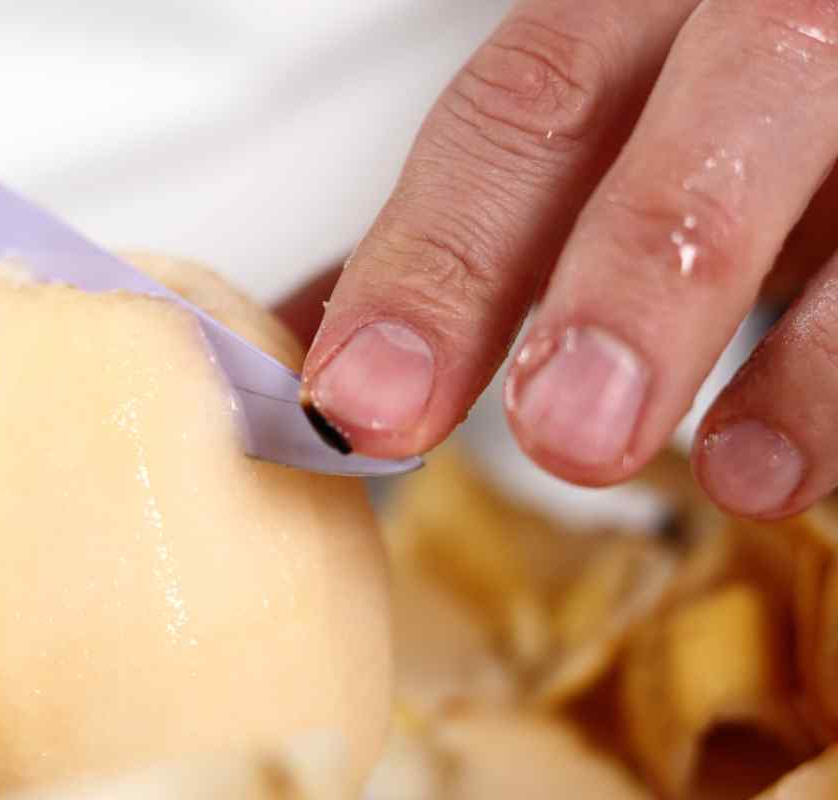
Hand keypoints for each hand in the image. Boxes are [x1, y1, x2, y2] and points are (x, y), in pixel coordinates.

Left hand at [300, 0, 837, 519]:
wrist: (835, 69)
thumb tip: (316, 349)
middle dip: (625, 279)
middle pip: (706, 108)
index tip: (361, 402)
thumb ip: (475, 228)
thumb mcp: (594, 140)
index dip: (437, 253)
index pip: (525, 100)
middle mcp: (760, 18)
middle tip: (563, 431)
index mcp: (636, 12)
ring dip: (794, 348)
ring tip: (732, 472)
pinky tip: (799, 468)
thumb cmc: (705, 121)